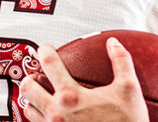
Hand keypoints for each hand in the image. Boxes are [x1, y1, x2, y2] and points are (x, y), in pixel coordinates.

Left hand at [20, 38, 149, 121]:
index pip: (48, 64)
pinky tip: (50, 115)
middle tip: (39, 74)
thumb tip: (113, 43)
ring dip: (32, 99)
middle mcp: (57, 113)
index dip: (44, 50)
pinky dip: (39, 117)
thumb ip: (121, 62)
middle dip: (31, 77)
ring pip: (28, 109)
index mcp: (72, 96)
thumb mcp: (129, 90)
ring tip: (42, 94)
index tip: (46, 48)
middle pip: (27, 87)